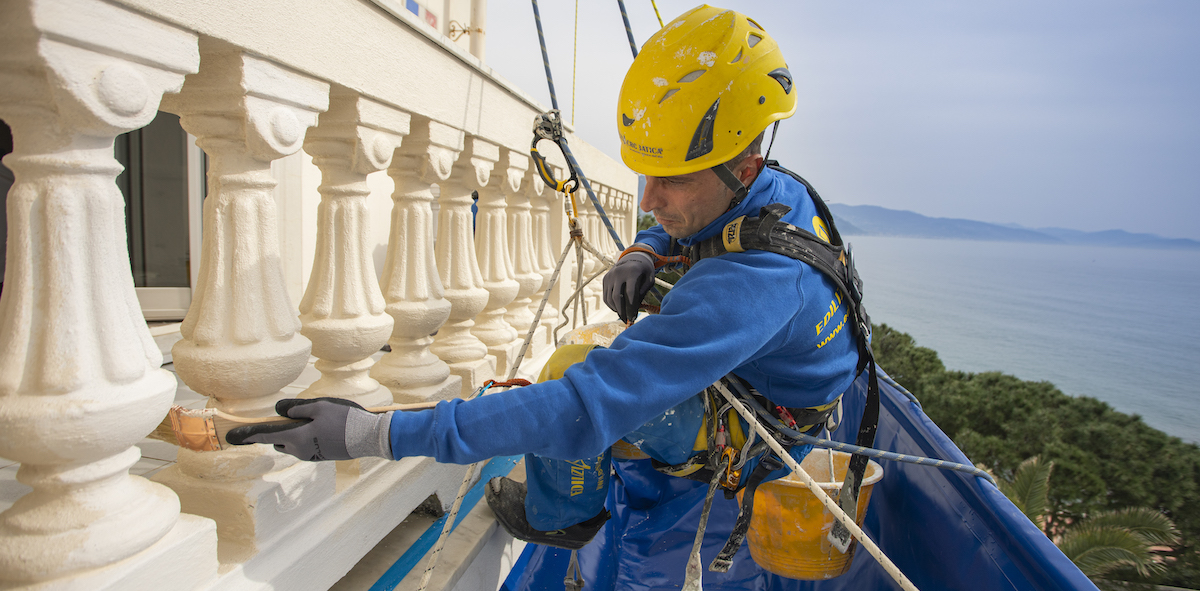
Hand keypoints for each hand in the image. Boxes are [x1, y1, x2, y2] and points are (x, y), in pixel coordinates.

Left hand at [226, 398, 392, 461]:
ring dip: (295, 434)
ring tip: (314, 420)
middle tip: (290, 417)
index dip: (247, 435)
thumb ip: (297, 408)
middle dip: (279, 431)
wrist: (370, 438)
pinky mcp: (322, 456)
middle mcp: (300, 450)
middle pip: (280, 441)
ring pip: (293, 444)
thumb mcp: (320, 407)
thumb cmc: (345, 420)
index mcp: (296, 438)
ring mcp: (312, 455)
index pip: (265, 436)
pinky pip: (306, 446)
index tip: (231, 437)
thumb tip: (279, 411)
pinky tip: (324, 428)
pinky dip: (307, 437)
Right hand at [603, 249, 654, 322]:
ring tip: (622, 315)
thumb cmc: (644, 270)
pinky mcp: (605, 279)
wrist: (633, 257)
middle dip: (621, 311)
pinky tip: (617, 309)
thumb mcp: (649, 279)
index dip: (631, 308)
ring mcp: (610, 276)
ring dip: (615, 309)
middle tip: (626, 320)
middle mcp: (618, 273)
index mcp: (632, 272)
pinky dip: (610, 304)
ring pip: (609, 298)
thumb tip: (634, 308)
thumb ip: (643, 292)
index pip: (630, 293)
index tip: (633, 318)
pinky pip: (605, 295)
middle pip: (617, 297)